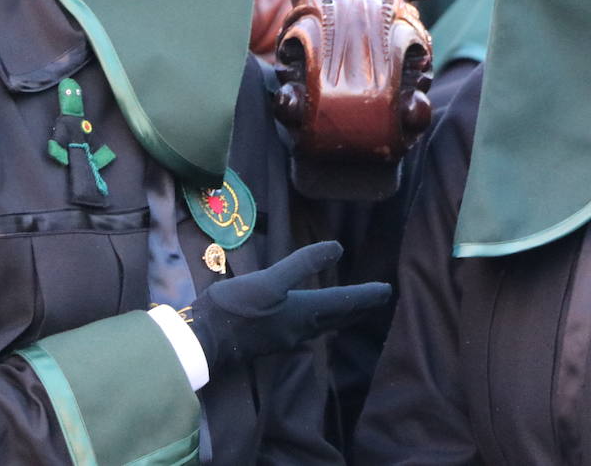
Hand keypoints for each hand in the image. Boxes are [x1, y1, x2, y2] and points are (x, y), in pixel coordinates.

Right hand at [188, 241, 390, 374]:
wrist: (203, 341)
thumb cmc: (235, 308)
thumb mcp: (269, 281)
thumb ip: (302, 265)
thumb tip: (338, 248)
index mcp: (303, 313)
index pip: (343, 303)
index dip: (365, 296)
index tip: (387, 290)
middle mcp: (300, 328)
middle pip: (337, 318)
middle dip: (357, 309)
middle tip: (377, 301)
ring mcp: (284, 337)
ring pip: (322, 326)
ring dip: (340, 317)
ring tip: (350, 309)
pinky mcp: (269, 339)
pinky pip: (305, 330)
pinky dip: (318, 321)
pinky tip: (309, 319)